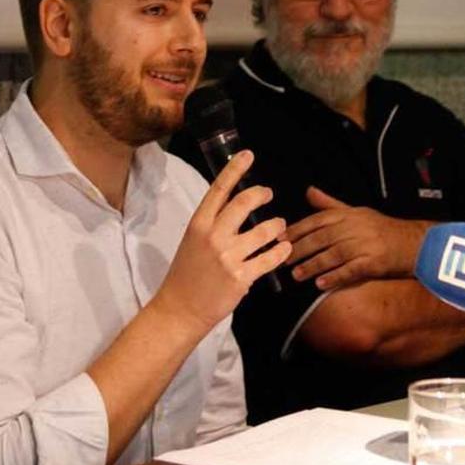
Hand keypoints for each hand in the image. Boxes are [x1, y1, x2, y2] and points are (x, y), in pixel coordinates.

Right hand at [155, 151, 289, 335]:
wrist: (180, 309)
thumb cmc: (186, 273)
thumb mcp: (193, 240)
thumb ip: (213, 223)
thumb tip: (237, 205)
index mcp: (199, 224)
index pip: (219, 189)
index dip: (235, 169)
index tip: (248, 155)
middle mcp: (213, 236)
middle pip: (244, 203)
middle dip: (261, 193)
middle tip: (268, 193)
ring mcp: (228, 257)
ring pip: (264, 231)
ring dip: (276, 225)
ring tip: (279, 226)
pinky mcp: (241, 277)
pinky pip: (270, 259)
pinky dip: (281, 251)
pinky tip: (284, 249)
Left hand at [286, 187, 428, 289]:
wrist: (414, 243)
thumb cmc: (381, 228)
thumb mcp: (356, 211)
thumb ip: (330, 204)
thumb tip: (308, 191)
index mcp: (349, 214)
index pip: (318, 220)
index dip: (298, 229)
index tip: (280, 238)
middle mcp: (355, 227)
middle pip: (323, 237)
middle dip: (301, 248)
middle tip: (282, 259)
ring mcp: (365, 244)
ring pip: (334, 254)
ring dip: (313, 265)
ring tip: (297, 275)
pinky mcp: (374, 262)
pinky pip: (351, 270)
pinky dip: (335, 277)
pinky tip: (321, 285)